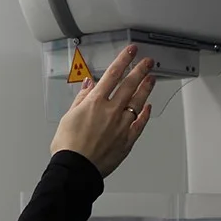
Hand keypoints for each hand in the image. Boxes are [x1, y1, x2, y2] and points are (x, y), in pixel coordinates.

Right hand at [50, 46, 154, 176]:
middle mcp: (111, 111)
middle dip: (140, 70)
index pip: (112, 75)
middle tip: (148, 62)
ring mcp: (121, 125)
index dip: (123, 60)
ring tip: (152, 79)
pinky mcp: (127, 140)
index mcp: (95, 103)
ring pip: (138, 102)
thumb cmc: (68, 147)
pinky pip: (140, 124)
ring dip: (146, 88)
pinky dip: (145, 114)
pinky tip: (148, 107)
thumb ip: (81, 99)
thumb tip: (88, 85)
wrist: (76, 168)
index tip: (131, 52)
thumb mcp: (68, 117)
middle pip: (129, 85)